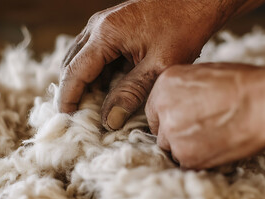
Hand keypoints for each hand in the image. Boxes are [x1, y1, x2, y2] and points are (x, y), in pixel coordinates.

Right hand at [58, 0, 256, 129]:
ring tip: (92, 108)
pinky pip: (94, 54)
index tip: (67, 119)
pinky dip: (95, 74)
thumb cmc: (183, 28)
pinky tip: (106, 90)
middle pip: (71, 65)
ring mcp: (103, 25)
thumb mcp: (159, 65)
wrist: (197, 1)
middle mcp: (97, 26)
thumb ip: (131, 93)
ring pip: (80, 59)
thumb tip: (109, 120)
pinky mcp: (112, 27)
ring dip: (83, 83)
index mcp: (105, 34)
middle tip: (79, 117)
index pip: (74, 72)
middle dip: (72, 92)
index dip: (68, 98)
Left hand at [145, 63, 264, 168]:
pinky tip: (215, 147)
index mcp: (164, 85)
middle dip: (176, 133)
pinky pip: (185, 163)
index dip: (167, 117)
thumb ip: (181, 90)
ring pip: (171, 149)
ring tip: (211, 138)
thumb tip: (177, 102)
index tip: (179, 121)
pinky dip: (198, 159)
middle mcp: (162, 110)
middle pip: (161, 131)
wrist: (264, 102)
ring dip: (186, 147)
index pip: (153, 110)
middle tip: (199, 131)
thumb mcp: (201, 73)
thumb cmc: (241, 83)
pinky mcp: (187, 157)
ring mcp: (173, 135)